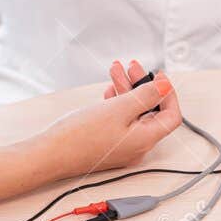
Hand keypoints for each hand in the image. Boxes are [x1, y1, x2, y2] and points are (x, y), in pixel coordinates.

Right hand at [43, 59, 182, 175]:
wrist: (49, 154)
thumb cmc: (80, 136)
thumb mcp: (118, 108)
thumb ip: (145, 96)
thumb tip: (165, 87)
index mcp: (145, 140)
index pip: (171, 116)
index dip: (168, 94)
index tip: (158, 77)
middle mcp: (137, 146)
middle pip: (150, 111)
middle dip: (142, 85)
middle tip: (132, 66)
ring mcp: (122, 146)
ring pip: (133, 113)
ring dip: (126, 90)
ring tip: (115, 70)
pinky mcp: (107, 144)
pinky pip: (120, 120)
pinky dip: (116, 102)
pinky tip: (107, 91)